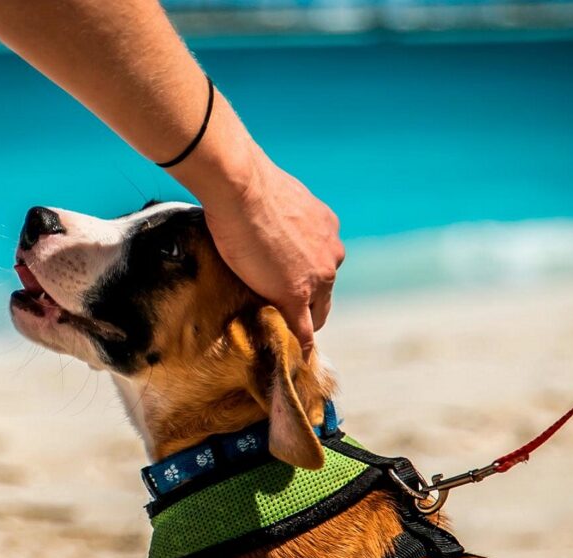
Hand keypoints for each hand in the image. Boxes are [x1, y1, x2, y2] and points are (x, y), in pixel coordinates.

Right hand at [202, 150, 343, 357]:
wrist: (241, 187)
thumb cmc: (248, 186)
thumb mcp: (277, 200)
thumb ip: (280, 219)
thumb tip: (260, 219)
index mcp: (327, 230)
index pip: (321, 267)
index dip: (307, 282)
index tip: (291, 287)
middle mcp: (331, 254)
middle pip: (324, 292)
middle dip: (308, 304)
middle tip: (285, 314)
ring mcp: (318, 277)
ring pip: (316, 311)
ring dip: (301, 321)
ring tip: (282, 331)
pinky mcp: (298, 295)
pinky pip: (304, 331)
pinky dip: (300, 346)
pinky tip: (295, 357)